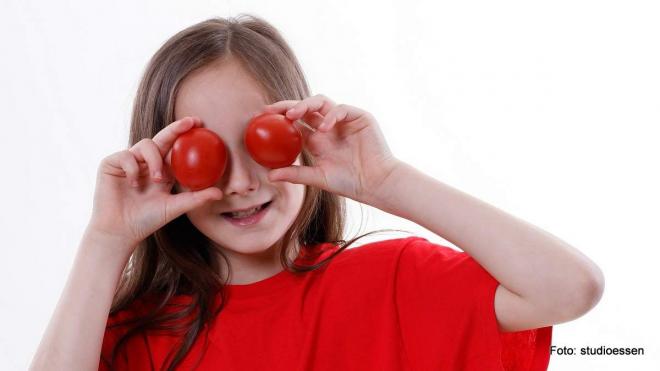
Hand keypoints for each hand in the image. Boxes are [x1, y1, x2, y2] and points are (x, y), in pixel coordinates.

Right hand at [87, 117, 223, 250]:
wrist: (120, 231)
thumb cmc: (147, 220)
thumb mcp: (175, 207)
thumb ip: (196, 198)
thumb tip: (220, 193)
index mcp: (162, 170)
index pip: (175, 148)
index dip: (185, 134)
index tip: (201, 124)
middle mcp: (146, 162)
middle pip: (162, 139)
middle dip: (176, 128)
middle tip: (190, 123)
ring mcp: (129, 161)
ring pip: (145, 145)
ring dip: (154, 160)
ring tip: (157, 179)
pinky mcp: (111, 164)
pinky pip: (126, 156)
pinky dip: (132, 168)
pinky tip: (134, 184)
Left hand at [260, 94, 401, 203]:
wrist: (376, 184)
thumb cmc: (349, 183)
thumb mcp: (318, 177)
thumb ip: (295, 174)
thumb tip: (269, 176)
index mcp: (317, 139)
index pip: (295, 122)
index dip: (278, 118)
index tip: (261, 118)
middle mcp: (328, 127)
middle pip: (305, 108)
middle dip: (287, 106)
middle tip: (272, 111)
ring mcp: (343, 121)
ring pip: (321, 102)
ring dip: (305, 105)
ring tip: (293, 115)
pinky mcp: (359, 117)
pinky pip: (341, 109)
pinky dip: (331, 116)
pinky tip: (324, 128)